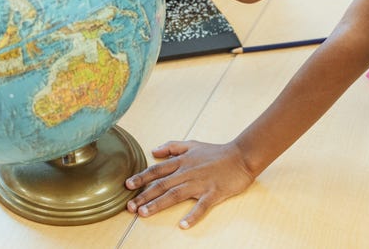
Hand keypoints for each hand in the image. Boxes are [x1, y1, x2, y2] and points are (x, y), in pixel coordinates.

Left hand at [124, 140, 255, 228]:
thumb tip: (153, 151)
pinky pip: (202, 206)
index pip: (157, 170)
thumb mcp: (191, 144)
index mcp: (181, 161)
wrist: (241, 156)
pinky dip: (193, 215)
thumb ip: (171, 147)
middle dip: (144, 196)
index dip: (141, 177)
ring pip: (175, 194)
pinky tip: (183, 225)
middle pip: (161, 184)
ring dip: (158, 204)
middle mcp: (187, 172)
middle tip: (129, 207)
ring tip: (144, 213)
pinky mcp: (213, 193)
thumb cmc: (216, 152)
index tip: (127, 185)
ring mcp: (200, 183)